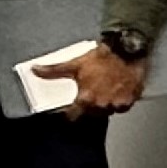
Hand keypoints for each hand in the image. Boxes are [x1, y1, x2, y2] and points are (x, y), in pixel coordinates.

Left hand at [32, 44, 146, 119]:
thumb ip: (53, 71)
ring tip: (102, 92)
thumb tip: (35, 70)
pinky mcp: (131, 100)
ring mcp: (118, 104)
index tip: (69, 111)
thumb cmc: (101, 58)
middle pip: (92, 114)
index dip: (70, 113)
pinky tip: (115, 93)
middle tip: (89, 96)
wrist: (125, 51)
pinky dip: (118, 103)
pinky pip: (122, 108)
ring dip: (104, 106)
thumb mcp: (74, 65)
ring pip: (108, 111)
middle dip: (89, 107)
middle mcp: (102, 105)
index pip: (74, 116)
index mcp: (86, 99)